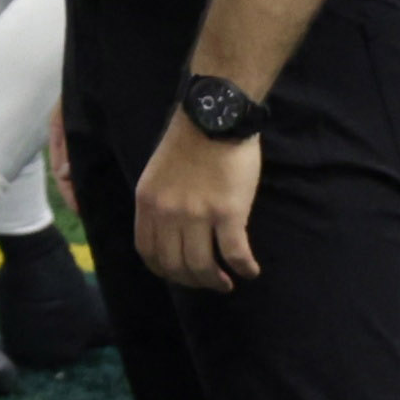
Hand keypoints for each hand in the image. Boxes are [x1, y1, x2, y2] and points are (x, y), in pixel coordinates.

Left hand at [136, 117, 266, 293]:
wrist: (215, 117)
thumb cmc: (189, 141)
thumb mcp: (158, 174)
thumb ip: (160, 204)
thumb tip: (169, 235)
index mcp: (147, 202)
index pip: (148, 252)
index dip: (165, 270)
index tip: (180, 276)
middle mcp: (168, 212)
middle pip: (175, 265)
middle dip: (192, 281)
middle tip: (209, 282)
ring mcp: (197, 214)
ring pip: (202, 266)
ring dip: (216, 282)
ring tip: (227, 283)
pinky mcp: (227, 212)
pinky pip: (234, 253)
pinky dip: (244, 268)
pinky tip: (251, 271)